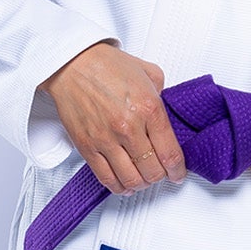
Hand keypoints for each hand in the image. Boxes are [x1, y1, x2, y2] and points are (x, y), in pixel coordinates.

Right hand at [42, 42, 186, 192]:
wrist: (72, 63)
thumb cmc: (106, 65)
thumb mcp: (148, 72)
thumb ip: (163, 95)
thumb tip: (167, 114)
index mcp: (149, 108)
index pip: (170, 154)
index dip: (178, 171)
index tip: (178, 173)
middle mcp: (129, 127)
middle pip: (152, 171)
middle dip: (160, 177)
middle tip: (161, 174)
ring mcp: (107, 139)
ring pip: (131, 179)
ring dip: (140, 184)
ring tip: (143, 179)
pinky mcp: (87, 147)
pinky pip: (106, 178)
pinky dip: (119, 186)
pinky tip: (124, 184)